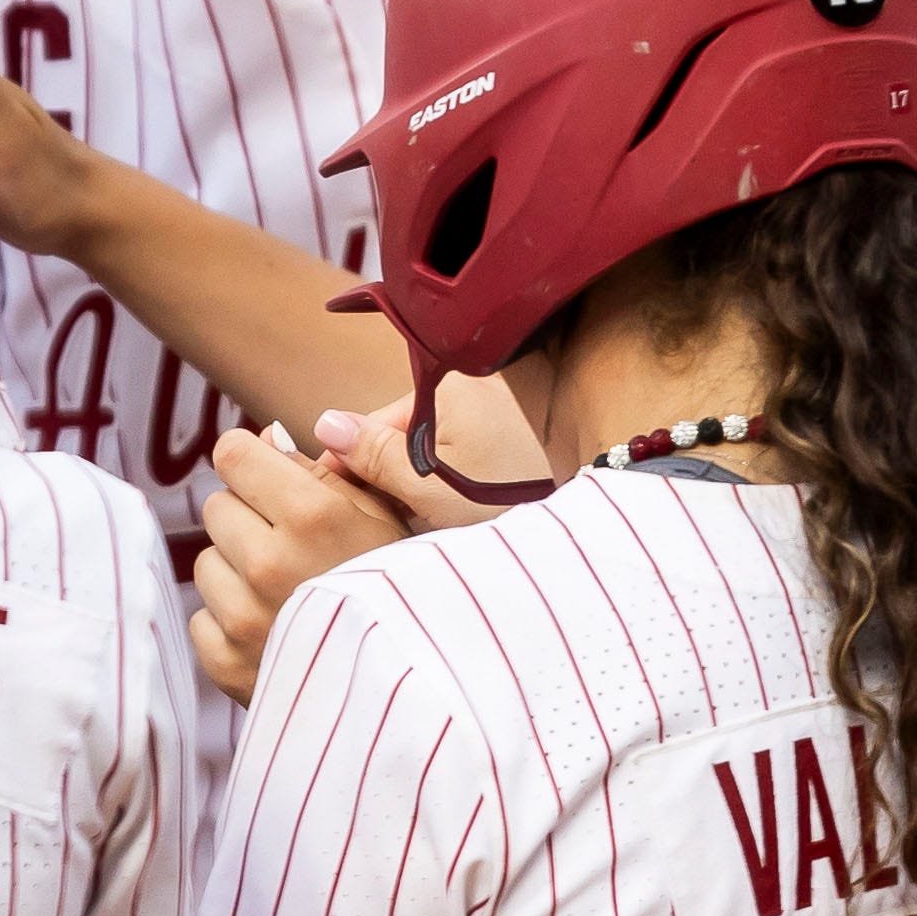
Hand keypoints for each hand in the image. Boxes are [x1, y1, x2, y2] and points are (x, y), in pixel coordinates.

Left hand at [189, 424, 413, 704]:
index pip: (231, 454)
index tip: (268, 480)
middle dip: (249, 518)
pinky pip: (203, 620)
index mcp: (310, 515)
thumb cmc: (401, 591)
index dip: (251, 464)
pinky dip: (229, 625)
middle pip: (217, 506)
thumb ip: (322, 472)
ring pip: (207, 563)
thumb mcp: (381, 516)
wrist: (420, 687)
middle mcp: (269, 563)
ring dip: (238, 572)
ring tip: (288, 592)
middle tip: (293, 547)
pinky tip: (275, 629)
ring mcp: (245, 619)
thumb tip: (261, 441)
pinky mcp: (230, 666)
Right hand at [308, 378, 547, 528]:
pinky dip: (453, 483)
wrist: (591, 527)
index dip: (351, 466)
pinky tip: (454, 519)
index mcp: (446, 387)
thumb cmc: (512, 501)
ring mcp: (498, 413)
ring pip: (433, 449)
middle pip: (403, 436)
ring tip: (421, 528)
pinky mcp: (517, 437)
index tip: (336, 504)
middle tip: (383, 526)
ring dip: (420, 485)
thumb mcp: (431, 487)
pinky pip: (464, 455)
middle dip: (387, 478)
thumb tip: (325, 425)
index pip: (374, 424)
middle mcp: (472, 388)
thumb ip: (374, 456)